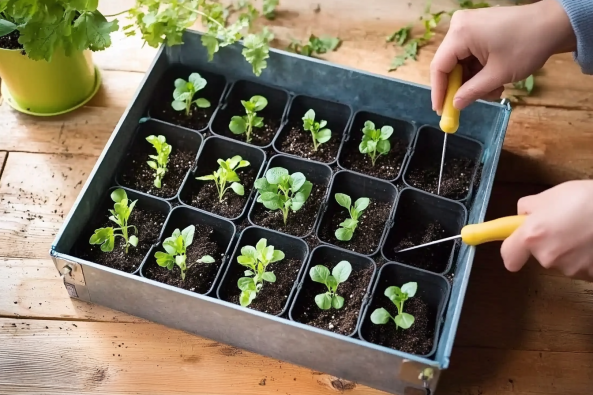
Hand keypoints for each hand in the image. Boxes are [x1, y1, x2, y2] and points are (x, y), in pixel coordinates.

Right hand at [430, 0, 575, 111]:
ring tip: (494, 90)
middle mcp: (459, 26)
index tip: (440, 110)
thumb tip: (455, 105)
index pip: (439, 67)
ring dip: (474, 80)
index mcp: (460, 33)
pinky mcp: (479, 27)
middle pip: (449, 64)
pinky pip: (470, 53)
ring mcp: (469, 25)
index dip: (438, 91)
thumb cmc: (527, 46)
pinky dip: (479, 70)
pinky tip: (494, 79)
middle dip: (461, 86)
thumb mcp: (497, 75)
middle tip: (467, 104)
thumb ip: (471, 92)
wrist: (554, 23)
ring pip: (461, 61)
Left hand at [501, 181, 592, 278]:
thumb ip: (528, 208)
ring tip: (585, 229)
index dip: (512, 250)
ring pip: (561, 260)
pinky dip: (586, 257)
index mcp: (532, 236)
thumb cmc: (585, 199)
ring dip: (569, 249)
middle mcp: (548, 257)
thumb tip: (522, 216)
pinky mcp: (590, 276)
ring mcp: (571, 269)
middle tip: (564, 223)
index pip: (509, 255)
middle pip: (539, 254)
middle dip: (547, 241)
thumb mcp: (550, 195)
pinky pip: (581, 266)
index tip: (515, 246)